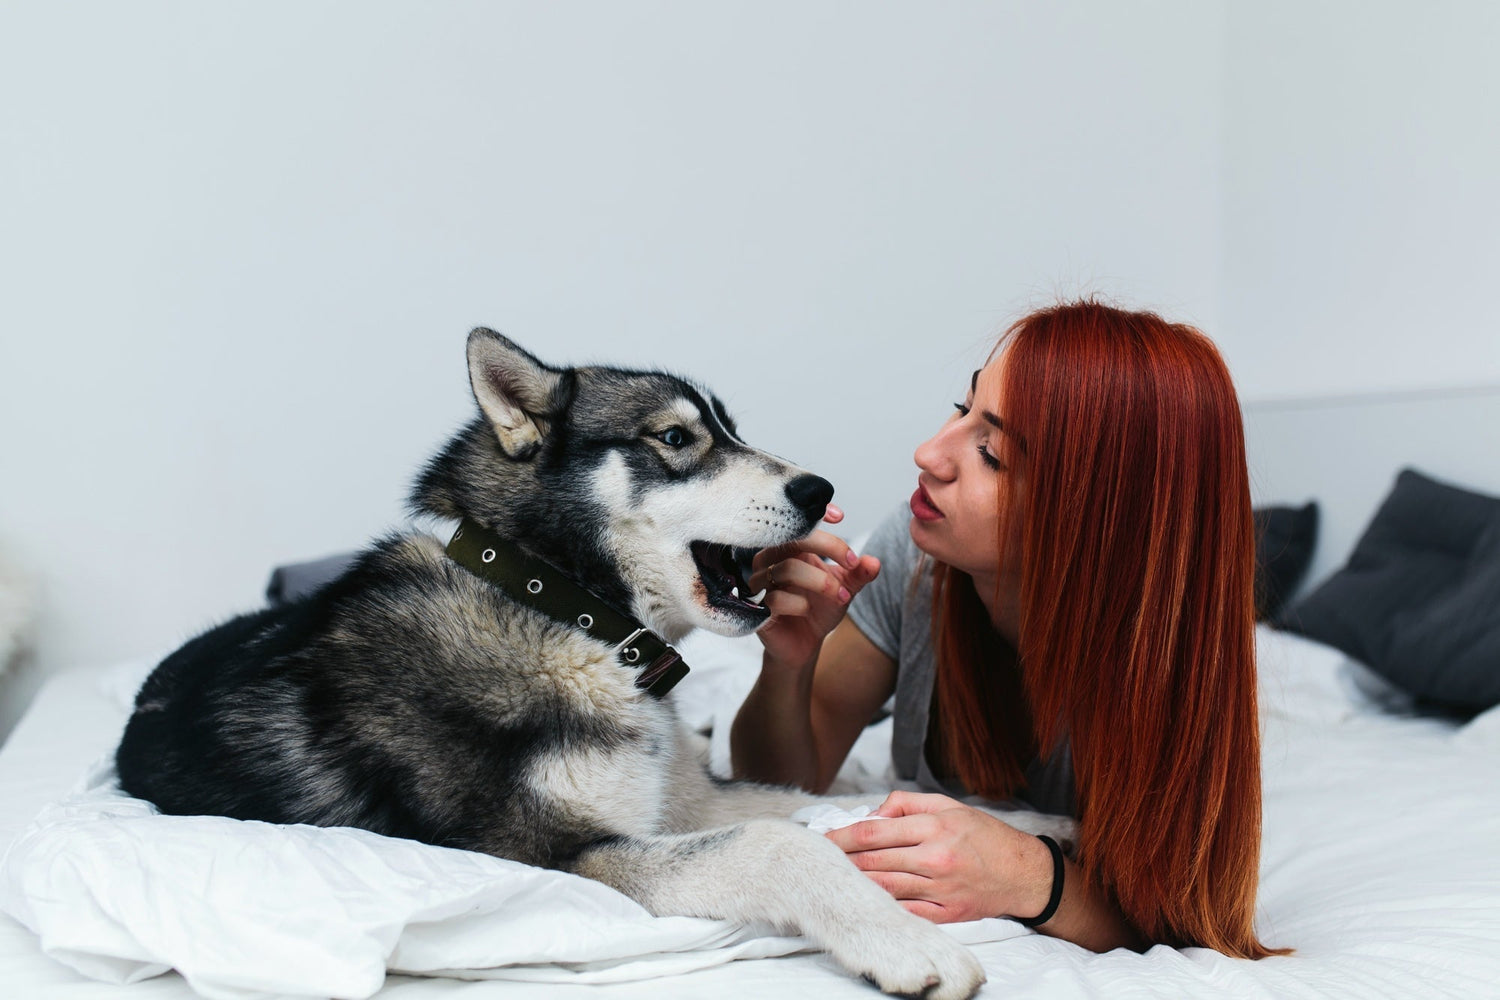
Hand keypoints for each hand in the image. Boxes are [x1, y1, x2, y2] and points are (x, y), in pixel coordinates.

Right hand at [748, 503, 880, 668]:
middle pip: (792, 540)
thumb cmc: (819, 610)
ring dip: (821, 582)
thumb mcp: (845, 589)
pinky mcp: (756, 608)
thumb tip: (874, 562)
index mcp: (789, 550)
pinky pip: (777, 599)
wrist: (804, 645)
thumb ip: (858, 574)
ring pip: (786, 569)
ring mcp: (760, 584)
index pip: (799, 524)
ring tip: (842, 597)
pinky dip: (800, 604)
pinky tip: (807, 611)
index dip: (816, 515)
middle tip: (852, 564)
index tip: (839, 517)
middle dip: (827, 547)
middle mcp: (769, 561)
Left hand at [824, 790, 1052, 923]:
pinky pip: (905, 911)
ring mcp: (940, 890)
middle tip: (820, 860)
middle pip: (874, 861)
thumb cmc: (984, 836)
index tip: (824, 839)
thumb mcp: (949, 805)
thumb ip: (906, 803)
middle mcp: (935, 859)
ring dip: (856, 884)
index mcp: (934, 827)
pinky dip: (882, 906)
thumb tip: (872, 813)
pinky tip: (865, 900)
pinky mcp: (947, 914)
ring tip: (835, 878)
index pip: (874, 831)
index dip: (843, 836)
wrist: (1023, 873)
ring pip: (885, 888)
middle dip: (842, 861)